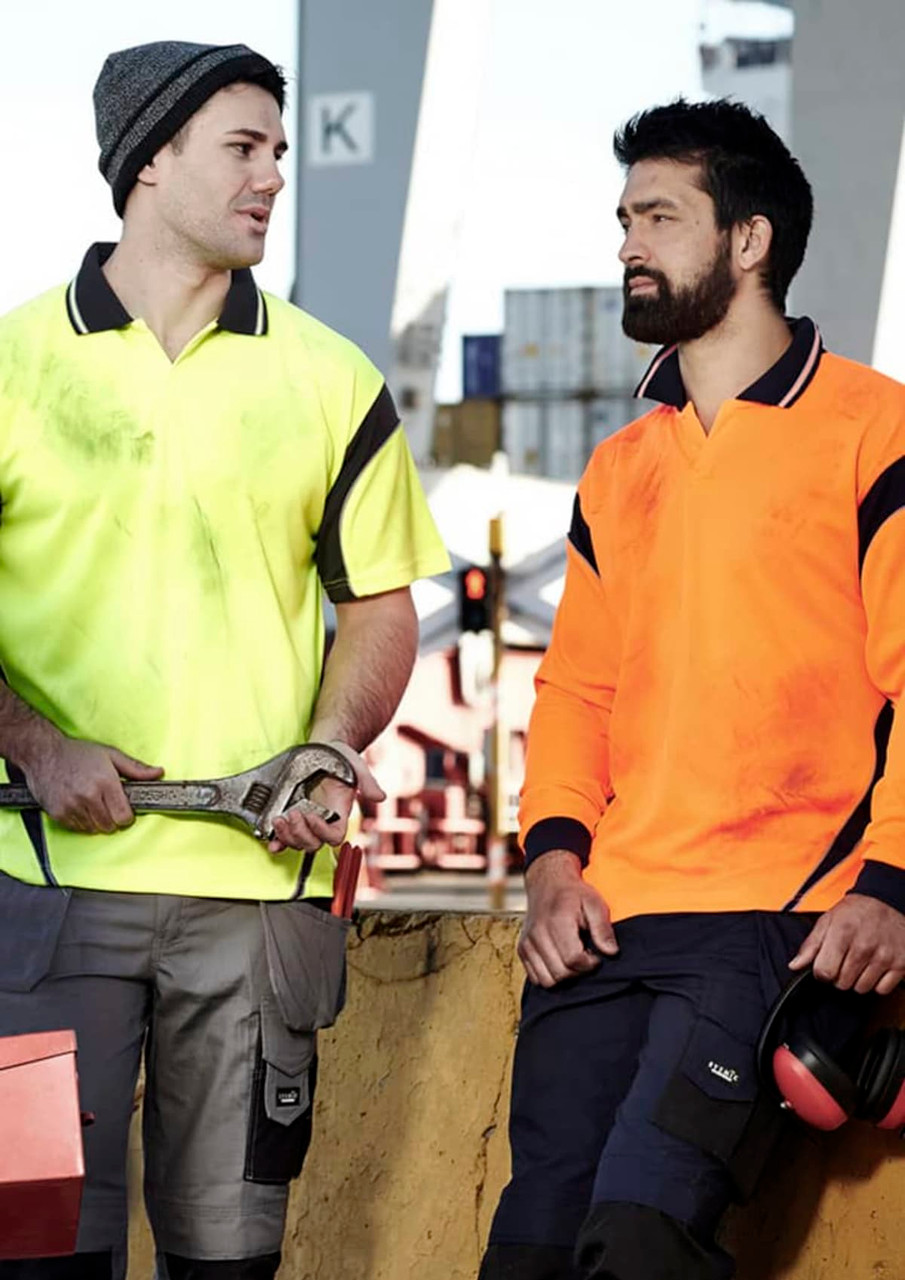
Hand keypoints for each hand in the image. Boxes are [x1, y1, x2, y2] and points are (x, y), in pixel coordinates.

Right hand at [23, 736, 163, 833]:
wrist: (44, 753)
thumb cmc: (77, 753)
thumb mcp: (110, 755)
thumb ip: (136, 768)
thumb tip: (158, 772)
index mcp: (105, 782)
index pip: (124, 817)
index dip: (127, 816)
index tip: (124, 809)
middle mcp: (88, 796)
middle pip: (110, 826)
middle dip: (113, 819)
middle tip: (108, 805)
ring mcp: (71, 806)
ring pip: (94, 829)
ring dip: (97, 821)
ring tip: (93, 803)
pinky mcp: (58, 813)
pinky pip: (78, 828)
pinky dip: (82, 822)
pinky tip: (80, 806)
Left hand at [267, 740, 385, 853]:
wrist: (322, 748)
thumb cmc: (340, 758)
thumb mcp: (355, 764)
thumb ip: (367, 781)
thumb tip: (380, 797)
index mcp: (339, 813)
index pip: (334, 835)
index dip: (322, 832)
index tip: (311, 815)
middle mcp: (322, 820)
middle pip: (313, 843)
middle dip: (300, 834)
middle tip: (292, 814)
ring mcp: (305, 819)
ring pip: (297, 842)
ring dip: (286, 837)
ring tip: (278, 820)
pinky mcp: (290, 814)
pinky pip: (283, 836)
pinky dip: (276, 842)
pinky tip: (271, 841)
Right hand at [518, 849, 617, 987]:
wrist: (547, 884)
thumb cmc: (574, 895)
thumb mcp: (595, 904)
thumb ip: (603, 928)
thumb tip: (611, 952)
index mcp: (557, 921)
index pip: (573, 959)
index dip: (590, 964)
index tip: (595, 955)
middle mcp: (537, 934)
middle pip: (560, 973)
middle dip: (578, 971)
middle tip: (586, 956)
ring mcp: (527, 943)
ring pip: (547, 980)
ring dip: (563, 975)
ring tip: (572, 958)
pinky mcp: (522, 949)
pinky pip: (536, 978)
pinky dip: (549, 975)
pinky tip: (560, 960)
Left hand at [789, 892, 904, 994]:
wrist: (888, 901)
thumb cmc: (856, 911)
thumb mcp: (828, 920)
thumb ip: (811, 945)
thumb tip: (795, 965)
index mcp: (842, 933)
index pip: (824, 972)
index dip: (822, 972)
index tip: (826, 965)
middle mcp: (864, 946)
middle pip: (842, 983)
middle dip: (839, 975)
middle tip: (844, 960)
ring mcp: (884, 956)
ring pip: (861, 988)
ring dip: (858, 980)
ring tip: (859, 962)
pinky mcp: (900, 964)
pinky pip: (882, 990)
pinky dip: (877, 983)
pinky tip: (874, 967)